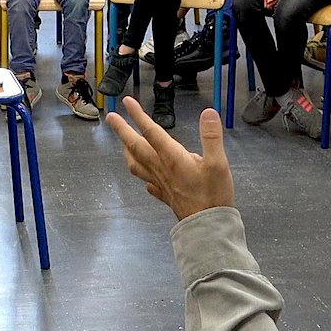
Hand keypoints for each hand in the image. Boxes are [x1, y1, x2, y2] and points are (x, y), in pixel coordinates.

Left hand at [110, 97, 233, 219]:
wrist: (207, 227)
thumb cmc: (213, 194)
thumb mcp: (218, 163)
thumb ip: (212, 136)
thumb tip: (207, 112)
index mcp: (172, 158)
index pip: (151, 131)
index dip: (139, 116)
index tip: (127, 102)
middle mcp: (161, 168)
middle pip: (136, 147)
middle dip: (123, 130)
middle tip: (111, 117)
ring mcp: (160, 183)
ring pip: (136, 165)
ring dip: (126, 151)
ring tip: (122, 143)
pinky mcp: (164, 195)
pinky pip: (147, 182)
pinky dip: (142, 174)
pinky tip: (144, 175)